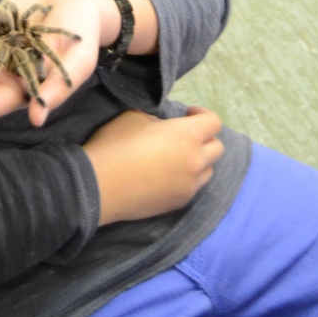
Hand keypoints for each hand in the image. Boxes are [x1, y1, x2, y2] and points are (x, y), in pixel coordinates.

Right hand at [83, 105, 223, 224]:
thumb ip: (156, 119)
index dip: (202, 114)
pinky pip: (193, 187)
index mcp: (186, 135)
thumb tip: (163, 128)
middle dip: (204, 138)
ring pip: (208, 171)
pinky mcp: (179, 203)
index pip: (214, 122)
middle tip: (183, 136)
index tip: (187, 113)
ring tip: (175, 158)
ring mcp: (189, 186)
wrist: (99, 186)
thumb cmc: (115, 145)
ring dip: (198, 161)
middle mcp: (195, 161)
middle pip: (217, 148)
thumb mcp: (133, 117)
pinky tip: (164, 176)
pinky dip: (186, 178)